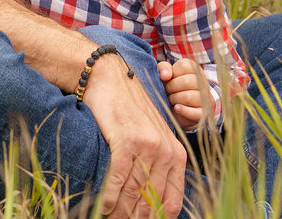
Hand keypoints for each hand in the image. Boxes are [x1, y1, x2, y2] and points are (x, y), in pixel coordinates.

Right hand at [82, 55, 186, 218]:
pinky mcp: (125, 140)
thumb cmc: (128, 108)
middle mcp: (165, 151)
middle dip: (136, 217)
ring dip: (121, 212)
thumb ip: (156, 163)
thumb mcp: (151, 135)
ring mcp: (146, 145)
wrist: (109, 77)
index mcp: (176, 154)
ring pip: (134, 192)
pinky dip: (110, 196)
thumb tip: (148, 199)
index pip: (172, 201)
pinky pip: (118, 178)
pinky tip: (104, 206)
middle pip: (152, 201)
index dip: (157, 218)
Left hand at [159, 58, 209, 129]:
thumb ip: (163, 68)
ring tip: (171, 100)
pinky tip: (176, 108)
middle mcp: (203, 83)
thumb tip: (165, 75)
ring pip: (189, 97)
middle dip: (171, 87)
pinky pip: (196, 113)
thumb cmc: (170, 86)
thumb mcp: (165, 74)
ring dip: (174, 99)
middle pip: (186, 81)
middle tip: (167, 91)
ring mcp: (206, 98)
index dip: (172, 73)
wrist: (175, 108)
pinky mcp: (204, 113)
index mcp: (195, 70)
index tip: (168, 79)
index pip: (184, 66)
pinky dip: (184, 111)